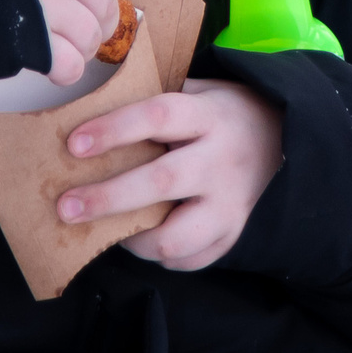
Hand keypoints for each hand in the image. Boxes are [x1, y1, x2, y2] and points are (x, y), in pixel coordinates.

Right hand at [0, 0, 118, 85]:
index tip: (76, 2)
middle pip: (104, 0)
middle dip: (94, 26)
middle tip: (70, 35)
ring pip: (91, 34)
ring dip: (77, 50)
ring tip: (52, 50)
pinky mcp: (28, 35)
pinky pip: (70, 62)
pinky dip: (62, 71)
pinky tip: (44, 66)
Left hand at [58, 81, 284, 270]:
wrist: (285, 142)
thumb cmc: (223, 115)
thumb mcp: (198, 92)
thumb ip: (154, 101)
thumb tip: (86, 109)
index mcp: (209, 116)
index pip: (159, 116)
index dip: (114, 130)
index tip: (74, 144)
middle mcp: (222, 161)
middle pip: (161, 181)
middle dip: (107, 198)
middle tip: (66, 207)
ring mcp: (231, 204)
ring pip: (177, 236)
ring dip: (133, 239)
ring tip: (107, 233)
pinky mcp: (233, 235)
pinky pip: (190, 259)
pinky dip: (160, 257)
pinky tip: (143, 241)